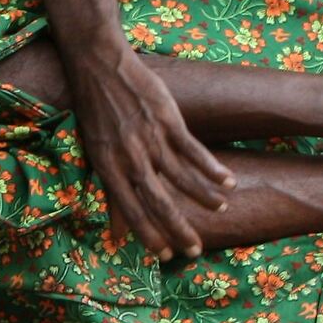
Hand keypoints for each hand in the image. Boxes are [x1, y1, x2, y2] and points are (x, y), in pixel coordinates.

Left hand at [68, 48, 234, 259]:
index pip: (132, 211)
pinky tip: (227, 181)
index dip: (149, 236)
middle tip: (195, 251)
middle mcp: (130, 158)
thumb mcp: (95, 153)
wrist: (100, 66)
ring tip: (219, 210)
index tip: (166, 256)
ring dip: (202, 197)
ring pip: (181, 176)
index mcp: (108, 168)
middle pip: (159, 201)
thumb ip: (109, 192)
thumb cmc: (95, 113)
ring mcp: (150, 138)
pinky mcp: (167, 119)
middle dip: (179, 229)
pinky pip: (193, 149)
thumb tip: (112, 232)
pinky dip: (211, 168)